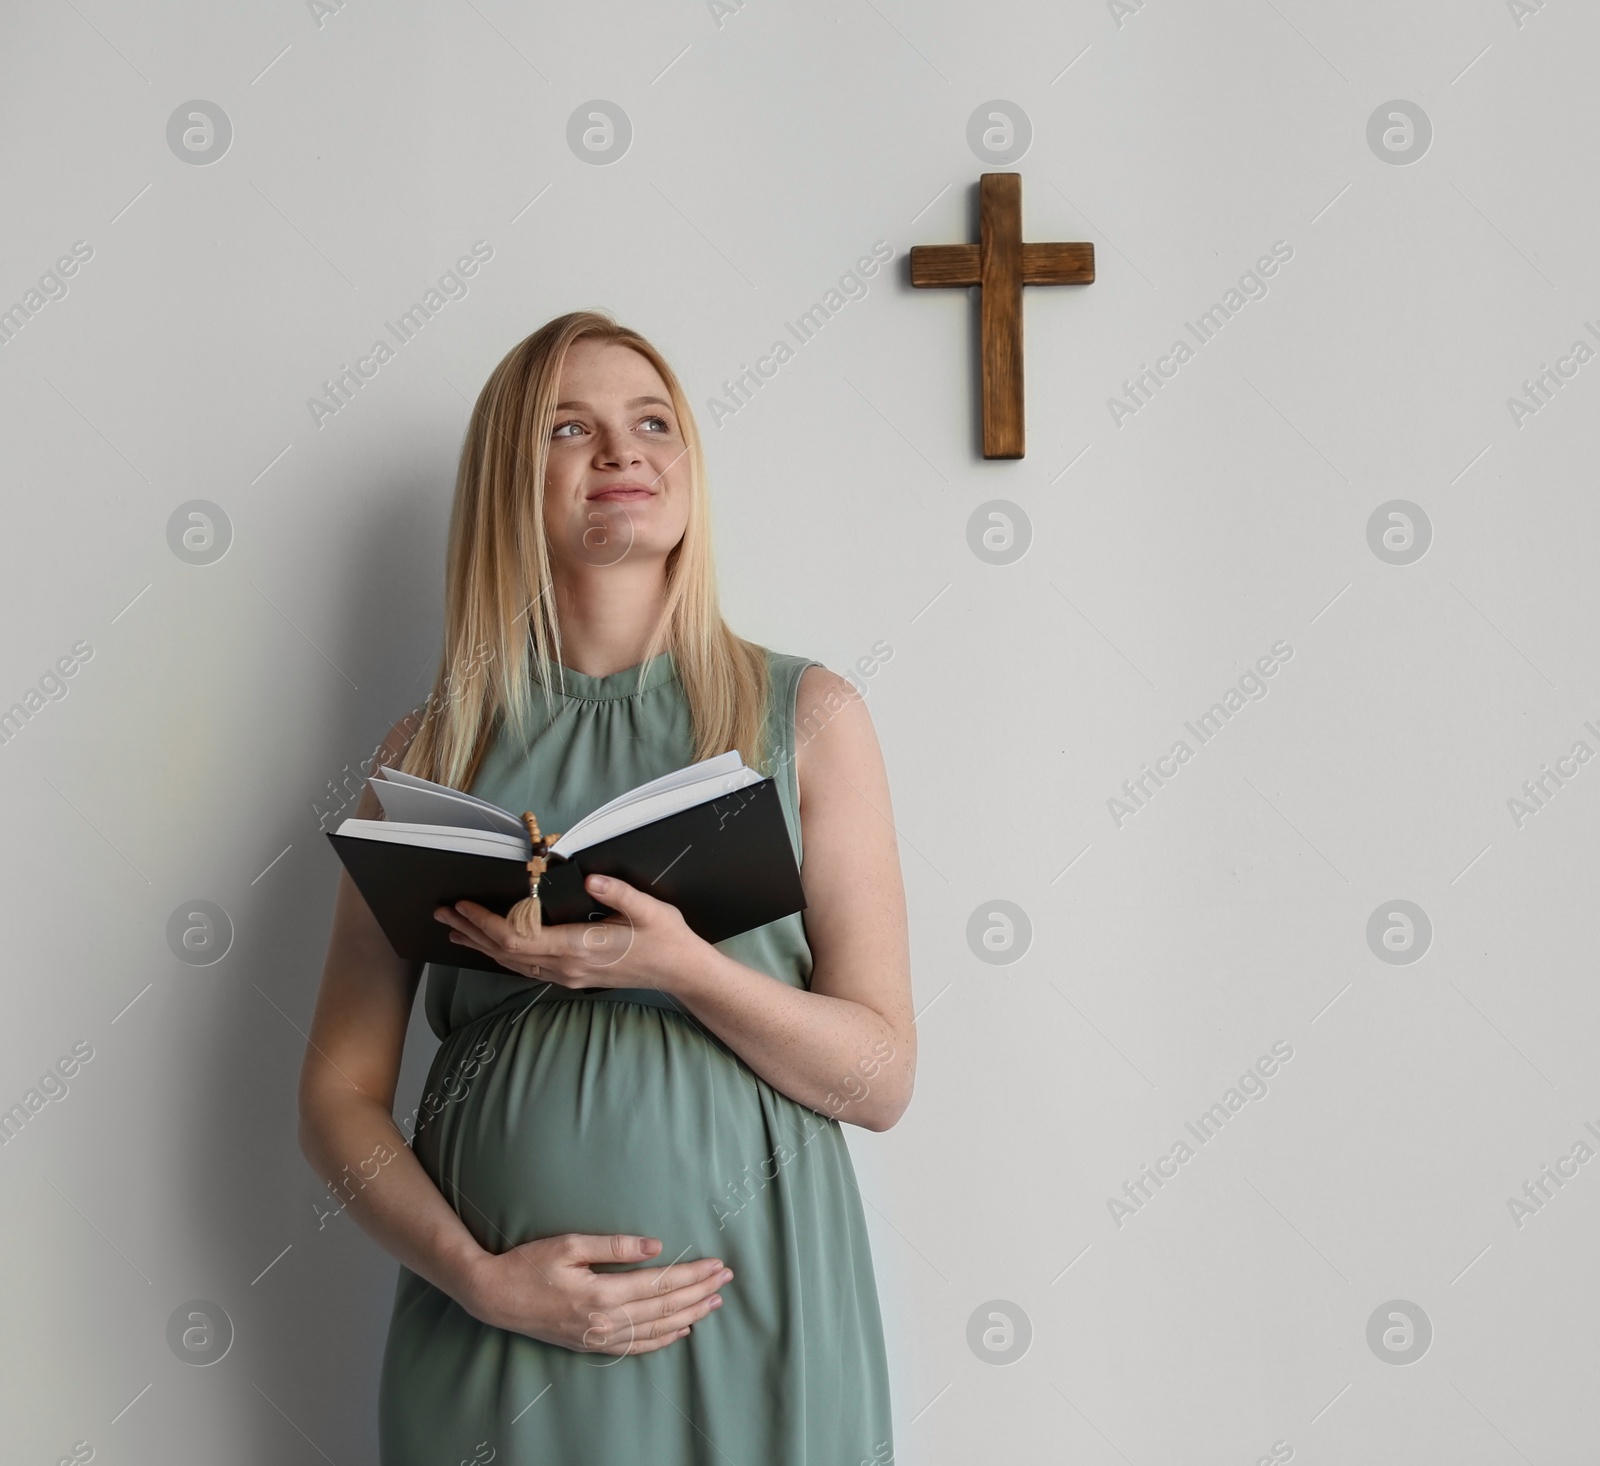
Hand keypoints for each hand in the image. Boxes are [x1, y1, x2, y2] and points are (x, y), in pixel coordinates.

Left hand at [435, 873, 703, 993]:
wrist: (680, 973)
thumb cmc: (666, 939)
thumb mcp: (650, 909)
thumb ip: (619, 893)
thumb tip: (591, 877)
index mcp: (580, 947)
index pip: (518, 937)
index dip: (486, 922)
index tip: (463, 905)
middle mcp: (567, 966)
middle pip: (506, 952)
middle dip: (472, 931)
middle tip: (443, 913)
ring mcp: (568, 975)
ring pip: (512, 963)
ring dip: (482, 945)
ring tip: (455, 929)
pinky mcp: (572, 977)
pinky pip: (526, 968)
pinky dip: (502, 955)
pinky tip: (491, 947)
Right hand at [463, 1232, 732, 1354]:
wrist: (495, 1297)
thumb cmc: (530, 1264)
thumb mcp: (571, 1244)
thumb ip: (616, 1246)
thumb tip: (656, 1246)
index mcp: (602, 1293)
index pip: (660, 1284)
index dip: (692, 1275)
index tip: (716, 1264)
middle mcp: (604, 1321)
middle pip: (664, 1307)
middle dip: (699, 1293)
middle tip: (726, 1279)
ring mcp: (598, 1338)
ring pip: (656, 1330)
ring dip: (688, 1315)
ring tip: (713, 1303)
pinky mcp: (591, 1345)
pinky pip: (636, 1347)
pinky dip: (662, 1340)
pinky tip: (680, 1330)